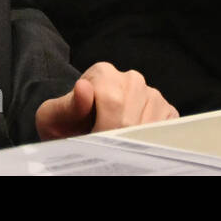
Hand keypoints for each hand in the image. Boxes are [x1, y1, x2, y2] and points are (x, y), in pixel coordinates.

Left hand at [34, 62, 178, 139]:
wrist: (79, 130)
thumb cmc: (66, 124)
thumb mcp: (54, 117)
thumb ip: (67, 105)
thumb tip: (84, 88)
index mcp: (103, 73)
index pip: (112, 102)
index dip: (101, 130)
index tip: (91, 141)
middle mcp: (131, 79)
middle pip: (130, 118)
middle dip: (115, 139)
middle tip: (102, 147)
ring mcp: (151, 94)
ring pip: (149, 125)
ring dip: (132, 142)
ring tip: (114, 143)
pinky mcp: (166, 111)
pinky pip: (165, 129)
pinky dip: (150, 141)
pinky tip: (133, 142)